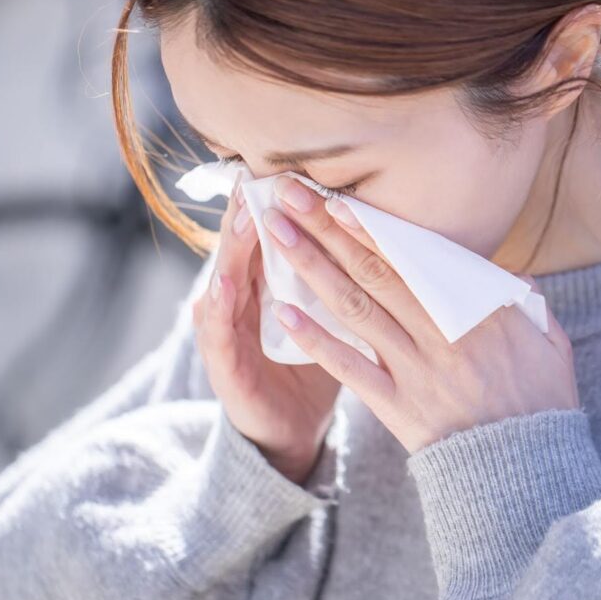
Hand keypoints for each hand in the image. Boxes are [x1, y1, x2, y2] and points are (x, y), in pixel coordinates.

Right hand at [191, 171, 342, 484]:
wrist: (292, 430)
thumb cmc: (313, 367)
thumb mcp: (330, 318)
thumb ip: (344, 279)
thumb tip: (385, 237)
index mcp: (271, 289)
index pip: (272, 240)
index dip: (280, 207)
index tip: (291, 170)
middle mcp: (244, 304)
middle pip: (244, 252)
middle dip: (250, 215)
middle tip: (258, 178)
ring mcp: (228, 334)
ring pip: (224, 284)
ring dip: (230, 252)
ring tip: (239, 221)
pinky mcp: (223, 369)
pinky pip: (216, 337)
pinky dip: (215, 311)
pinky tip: (217, 289)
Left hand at [264, 175, 579, 454]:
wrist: (527, 471)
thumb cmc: (542, 402)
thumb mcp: (549, 340)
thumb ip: (524, 299)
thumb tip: (506, 271)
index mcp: (480, 310)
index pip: (416, 258)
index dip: (373, 227)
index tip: (338, 200)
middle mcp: (441, 333)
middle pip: (375, 271)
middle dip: (328, 229)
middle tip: (289, 194)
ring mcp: (415, 370)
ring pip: (355, 308)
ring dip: (312, 267)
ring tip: (279, 234)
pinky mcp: (397, 407)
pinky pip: (350, 369)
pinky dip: (316, 341)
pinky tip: (284, 312)